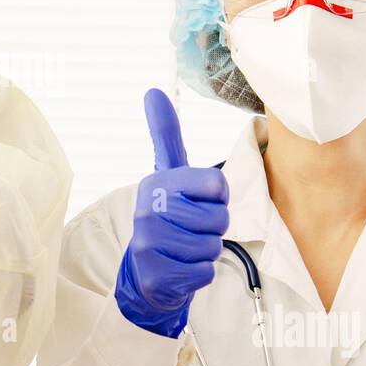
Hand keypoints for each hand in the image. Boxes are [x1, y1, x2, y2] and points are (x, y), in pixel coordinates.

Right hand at [115, 88, 228, 337]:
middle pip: (218, 218)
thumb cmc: (169, 217)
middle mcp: (148, 210)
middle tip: (192, 229)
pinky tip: (181, 268)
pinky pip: (203, 272)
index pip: (217, 184)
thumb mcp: (169, 173)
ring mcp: (148, 243)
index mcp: (157, 182)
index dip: (217, 197)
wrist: (147, 270)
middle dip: (213, 227)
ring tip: (185, 249)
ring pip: (211, 246)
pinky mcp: (155, 275)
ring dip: (206, 252)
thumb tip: (152, 91)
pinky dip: (199, 274)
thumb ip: (165, 134)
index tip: (199, 200)